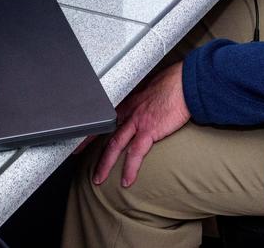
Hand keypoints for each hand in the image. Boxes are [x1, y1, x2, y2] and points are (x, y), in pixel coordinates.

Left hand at [92, 63, 190, 187]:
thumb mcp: (153, 87)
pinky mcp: (149, 130)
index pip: (106, 114)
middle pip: (104, 130)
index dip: (93, 124)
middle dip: (88, 143)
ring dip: (105, 164)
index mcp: (131, 100)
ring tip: (98, 178)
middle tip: (76, 153)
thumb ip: (146, 97)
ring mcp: (138, 121)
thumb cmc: (175, 82)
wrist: (186, 82)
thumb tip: (147, 101)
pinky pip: (135, 153)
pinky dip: (130, 169)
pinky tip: (126, 180)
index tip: (84, 130)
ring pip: (115, 145)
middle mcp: (130, 111)